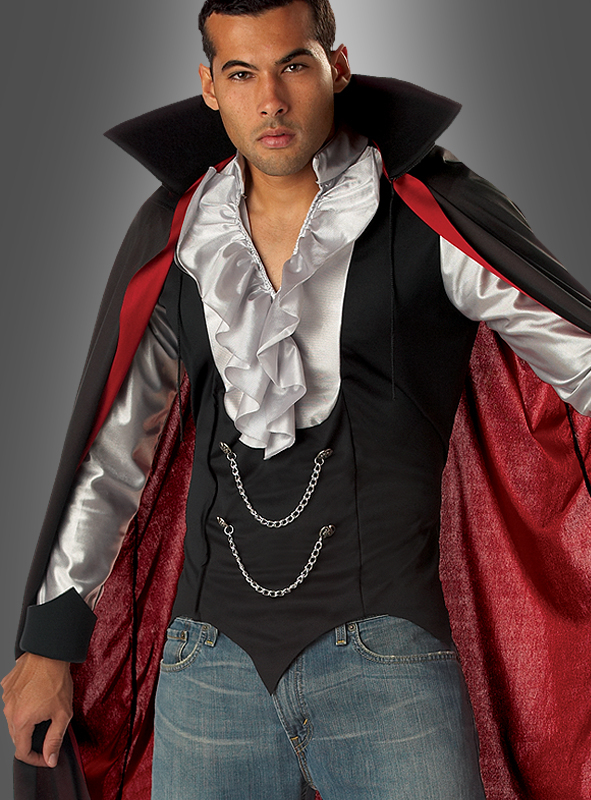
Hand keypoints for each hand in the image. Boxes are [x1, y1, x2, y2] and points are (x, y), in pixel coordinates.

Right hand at [2, 652, 72, 767]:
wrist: (50, 653)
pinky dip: (22, 703)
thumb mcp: (62, 714)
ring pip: (13, 718)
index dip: (35, 759)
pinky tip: (35, 695)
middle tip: (48, 733)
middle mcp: (9, 711)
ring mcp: (6, 697)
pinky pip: (12, 701)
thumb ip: (54, 739)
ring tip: (43, 710)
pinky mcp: (6, 685)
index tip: (45, 757)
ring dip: (26, 720)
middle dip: (32, 739)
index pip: (22, 751)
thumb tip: (49, 759)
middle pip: (17, 736)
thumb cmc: (57, 680)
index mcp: (21, 721)